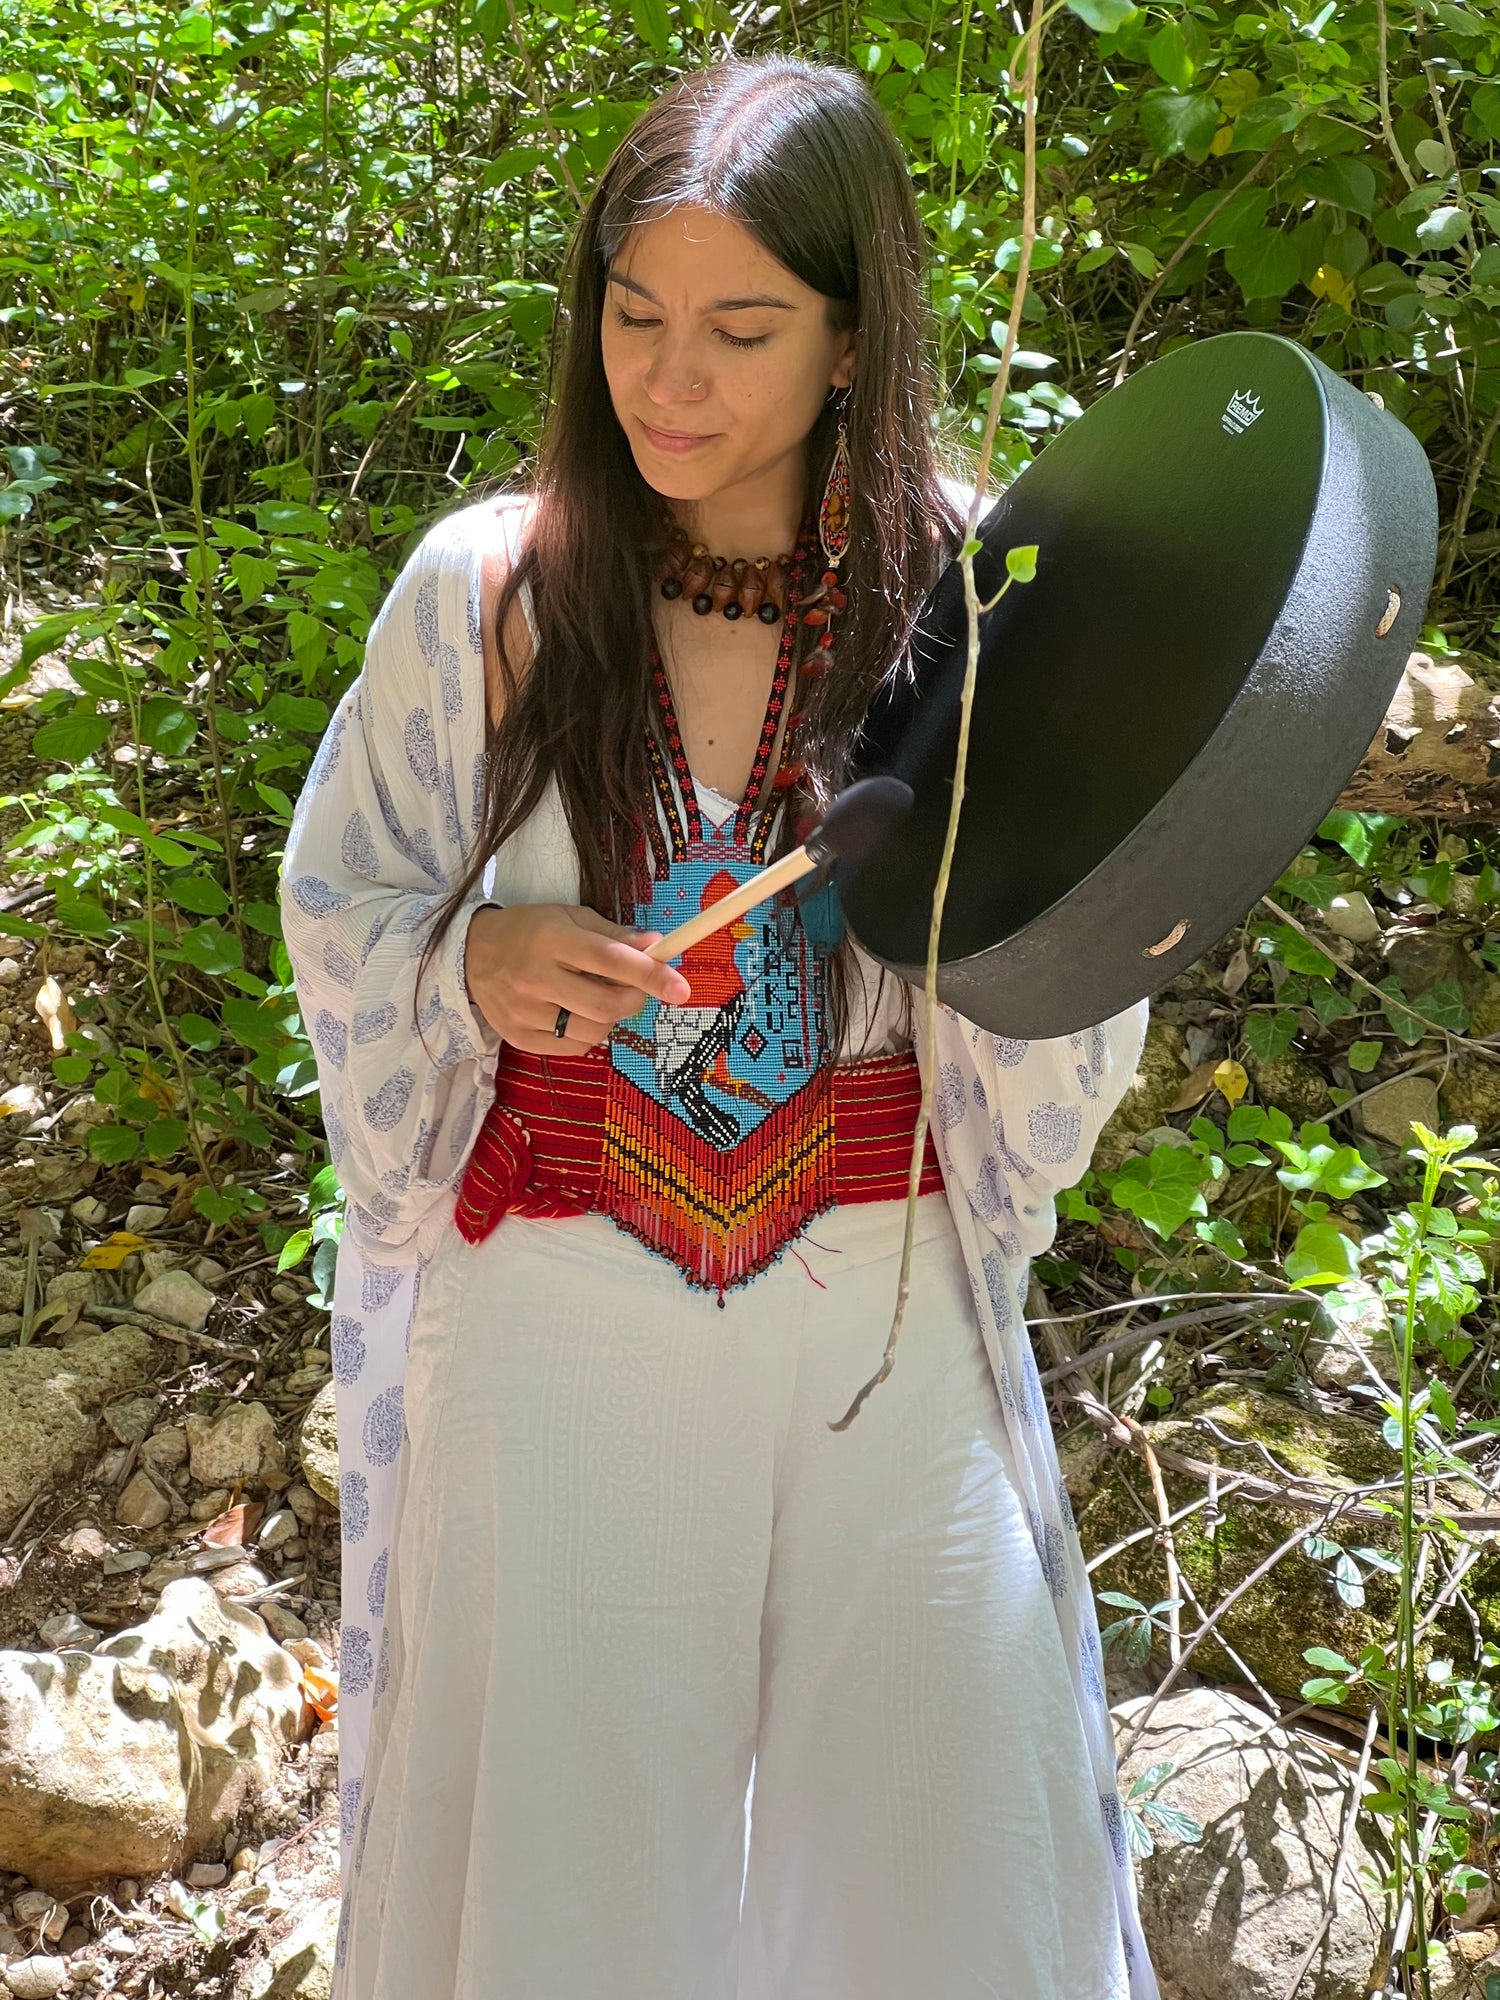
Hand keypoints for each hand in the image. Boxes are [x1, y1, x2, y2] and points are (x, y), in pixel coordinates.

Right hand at [465, 903, 691, 1055]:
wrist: (469, 955)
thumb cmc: (529, 931)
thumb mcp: (570, 919)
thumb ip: (614, 936)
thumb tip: (656, 947)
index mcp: (553, 939)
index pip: (611, 960)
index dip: (650, 975)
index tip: (681, 988)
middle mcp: (536, 976)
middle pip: (606, 1004)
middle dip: (634, 999)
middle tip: (633, 988)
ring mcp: (525, 1011)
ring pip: (593, 1031)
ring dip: (610, 1018)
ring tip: (596, 997)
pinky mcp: (519, 1037)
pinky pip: (572, 1047)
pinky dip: (587, 1033)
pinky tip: (575, 1013)